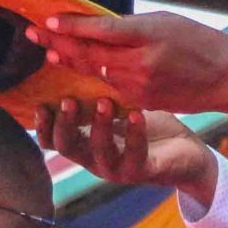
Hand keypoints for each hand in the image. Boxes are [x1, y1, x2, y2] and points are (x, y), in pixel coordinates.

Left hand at [27, 11, 227, 118]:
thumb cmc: (199, 40)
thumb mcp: (166, 21)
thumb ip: (130, 27)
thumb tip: (95, 27)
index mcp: (149, 36)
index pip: (100, 30)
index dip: (71, 26)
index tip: (48, 20)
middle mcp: (141, 63)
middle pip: (91, 54)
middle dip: (58, 44)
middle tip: (33, 34)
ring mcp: (140, 86)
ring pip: (96, 72)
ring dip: (70, 61)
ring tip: (47, 51)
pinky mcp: (143, 102)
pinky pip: (111, 87)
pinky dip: (93, 77)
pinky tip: (77, 70)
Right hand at [34, 99, 219, 207]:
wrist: (185, 152)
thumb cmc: (147, 126)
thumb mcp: (116, 107)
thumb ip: (94, 93)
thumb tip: (73, 57)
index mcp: (84, 144)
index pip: (51, 141)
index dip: (43, 126)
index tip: (41, 104)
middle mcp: (96, 159)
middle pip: (67, 147)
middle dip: (65, 124)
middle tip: (69, 101)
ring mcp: (119, 168)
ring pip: (99, 152)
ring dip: (99, 127)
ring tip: (104, 102)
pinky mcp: (144, 171)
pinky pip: (135, 154)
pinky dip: (134, 134)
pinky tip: (136, 114)